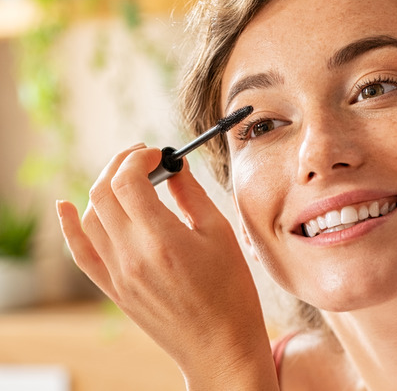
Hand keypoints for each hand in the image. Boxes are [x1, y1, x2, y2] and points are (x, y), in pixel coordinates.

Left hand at [57, 144, 277, 388]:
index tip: (157, 153)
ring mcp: (118, 274)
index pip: (129, 181)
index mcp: (163, 239)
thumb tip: (175, 166)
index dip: (139, 158)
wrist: (219, 344)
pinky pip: (81, 252)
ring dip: (104, 188)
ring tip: (128, 179)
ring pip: (91, 216)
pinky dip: (70, 226)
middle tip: (143, 157)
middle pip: (104, 193)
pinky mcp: (113, 288)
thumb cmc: (230, 291)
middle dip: (120, 165)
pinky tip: (65, 206)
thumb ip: (192, 196)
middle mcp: (132, 255)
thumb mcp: (220, 235)